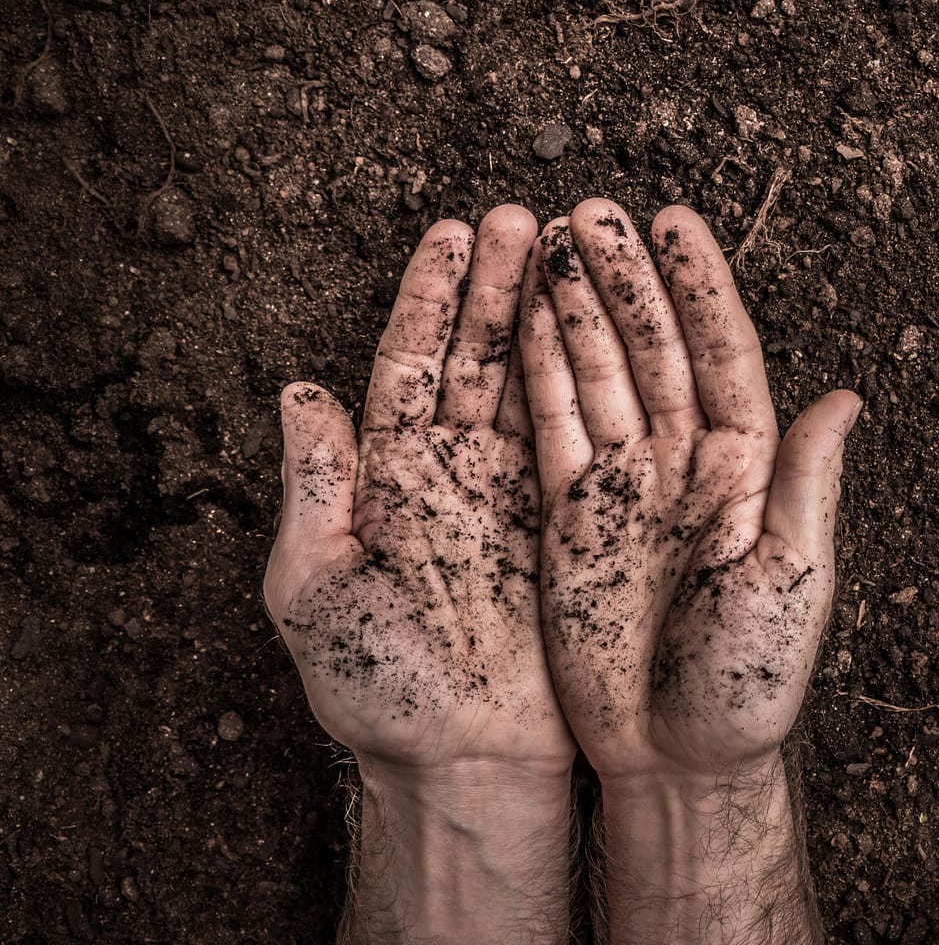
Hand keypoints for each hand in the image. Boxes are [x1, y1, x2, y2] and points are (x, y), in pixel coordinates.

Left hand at [266, 206, 575, 942]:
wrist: (466, 761)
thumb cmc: (383, 690)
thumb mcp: (318, 589)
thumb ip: (314, 489)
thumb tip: (300, 393)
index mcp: (391, 479)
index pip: (411, 364)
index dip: (430, 299)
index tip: (451, 234)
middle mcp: (454, 474)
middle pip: (479, 357)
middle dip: (498, 285)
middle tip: (523, 216)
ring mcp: (513, 495)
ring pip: (532, 384)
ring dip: (548, 315)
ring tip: (569, 246)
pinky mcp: (565, 526)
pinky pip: (576, 439)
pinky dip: (585, 382)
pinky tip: (599, 331)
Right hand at [520, 199, 858, 942]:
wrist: (677, 759)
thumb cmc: (748, 682)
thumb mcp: (792, 580)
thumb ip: (809, 486)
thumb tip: (848, 397)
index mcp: (750, 473)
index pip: (723, 357)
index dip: (700, 288)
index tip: (674, 222)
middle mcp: (690, 468)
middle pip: (655, 351)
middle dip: (626, 279)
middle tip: (593, 211)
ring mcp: (631, 490)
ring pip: (602, 378)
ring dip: (579, 310)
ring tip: (548, 239)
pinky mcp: (576, 522)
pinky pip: (556, 432)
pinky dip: (541, 376)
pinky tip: (526, 322)